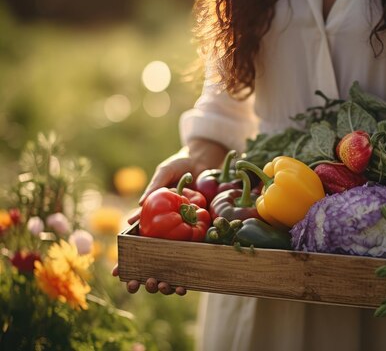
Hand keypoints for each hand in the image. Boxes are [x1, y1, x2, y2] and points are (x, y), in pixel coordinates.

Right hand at [113, 139, 226, 294]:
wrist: (207, 160)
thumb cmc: (181, 164)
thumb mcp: (166, 171)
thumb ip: (155, 185)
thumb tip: (140, 204)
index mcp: (154, 215)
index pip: (138, 237)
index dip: (127, 256)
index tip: (117, 271)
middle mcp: (168, 225)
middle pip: (155, 253)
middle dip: (146, 271)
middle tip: (139, 285)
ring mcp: (186, 229)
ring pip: (176, 256)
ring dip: (169, 273)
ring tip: (163, 286)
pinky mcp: (205, 228)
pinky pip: (198, 247)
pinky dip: (193, 263)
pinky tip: (188, 280)